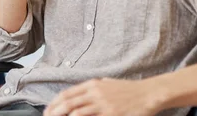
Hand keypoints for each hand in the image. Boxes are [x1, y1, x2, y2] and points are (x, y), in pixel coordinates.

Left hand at [43, 78, 162, 115]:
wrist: (148, 93)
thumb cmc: (128, 90)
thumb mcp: (107, 84)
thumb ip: (93, 89)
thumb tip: (79, 95)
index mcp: (92, 84)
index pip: (66, 94)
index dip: (54, 103)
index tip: (47, 111)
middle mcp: (95, 93)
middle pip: (68, 104)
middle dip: (54, 112)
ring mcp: (103, 104)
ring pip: (76, 113)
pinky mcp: (111, 114)